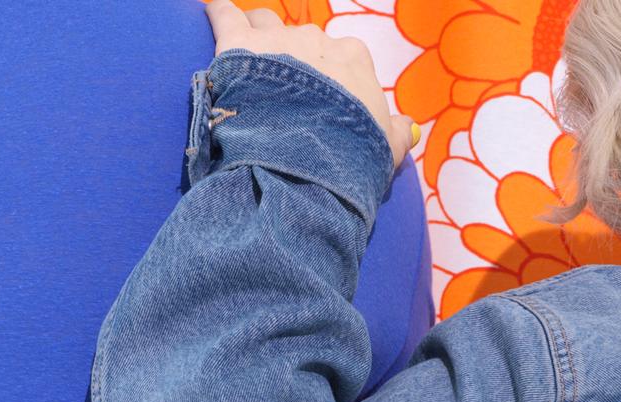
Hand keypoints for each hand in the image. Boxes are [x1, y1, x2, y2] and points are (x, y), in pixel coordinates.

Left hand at [205, 2, 418, 166]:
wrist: (305, 166)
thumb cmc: (349, 161)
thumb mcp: (383, 154)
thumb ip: (395, 135)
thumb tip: (406, 127)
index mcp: (354, 61)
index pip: (343, 60)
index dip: (330, 81)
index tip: (321, 104)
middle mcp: (317, 41)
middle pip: (303, 42)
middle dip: (293, 63)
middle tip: (282, 98)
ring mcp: (277, 39)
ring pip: (265, 24)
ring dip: (258, 40)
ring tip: (248, 65)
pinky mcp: (237, 43)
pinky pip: (223, 12)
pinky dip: (218, 14)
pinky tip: (214, 20)